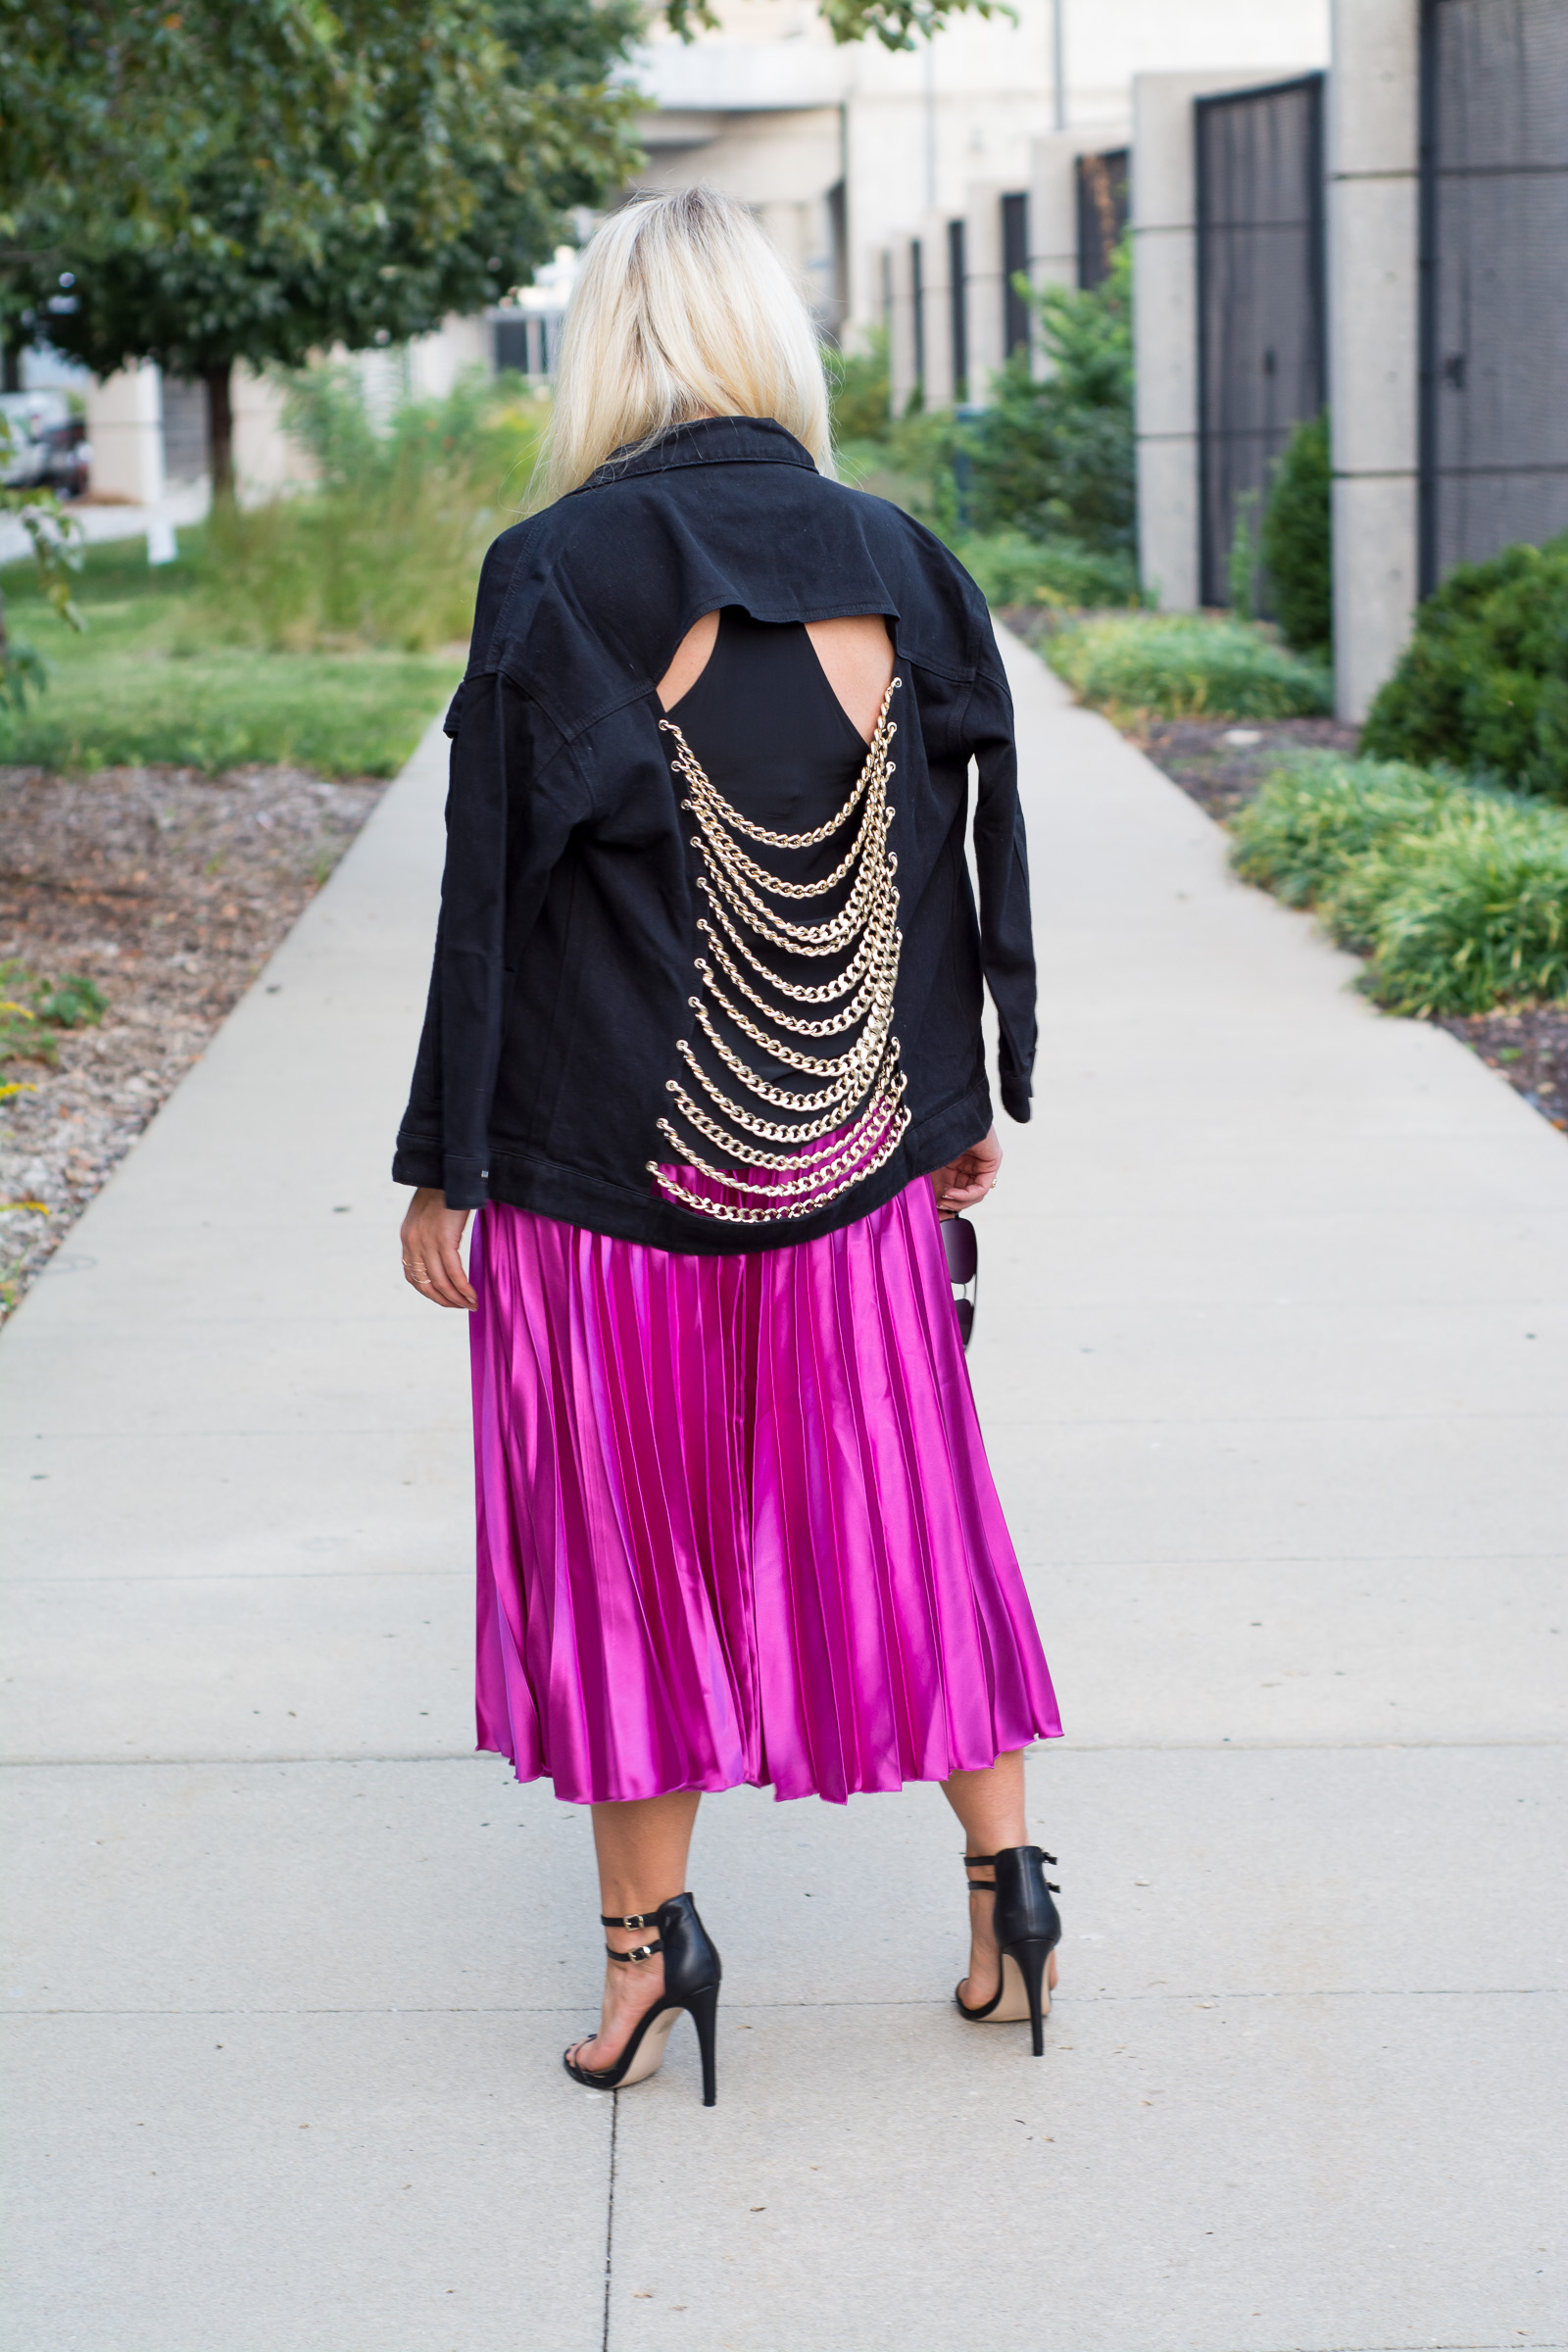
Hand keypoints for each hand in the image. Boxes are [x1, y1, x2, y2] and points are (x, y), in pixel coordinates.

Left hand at [400, 1187, 475, 1308]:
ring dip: (456, 1298)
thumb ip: (431, 1233)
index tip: (446, 1299)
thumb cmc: (445, 1189)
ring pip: (441, 1282)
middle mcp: (412, 1243)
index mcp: (407, 1238)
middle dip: (444, 1300)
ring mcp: (426, 1242)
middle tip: (461, 1307)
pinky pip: (454, 1272)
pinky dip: (463, 1287)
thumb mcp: (429, 1214)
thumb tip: (445, 1250)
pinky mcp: (443, 1239)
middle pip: (426, 1284)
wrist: (448, 1170)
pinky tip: (472, 1295)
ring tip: (471, 1305)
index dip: (429, 1292)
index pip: (412, 1276)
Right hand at [929, 1126, 1001, 1218]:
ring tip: (942, 1199)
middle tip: (937, 1210)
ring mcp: (981, 1163)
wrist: (939, 1116)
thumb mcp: (930, 1171)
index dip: (944, 1208)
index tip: (933, 1218)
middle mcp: (968, 1164)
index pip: (954, 1193)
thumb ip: (934, 1192)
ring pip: (974, 1195)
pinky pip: (981, 1188)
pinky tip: (950, 1193)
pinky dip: (966, 1195)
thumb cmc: (931, 1137)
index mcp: (953, 1164)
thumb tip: (936, 1213)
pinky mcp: (992, 1161)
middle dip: (950, 1207)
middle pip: (964, 1196)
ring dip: (957, 1202)